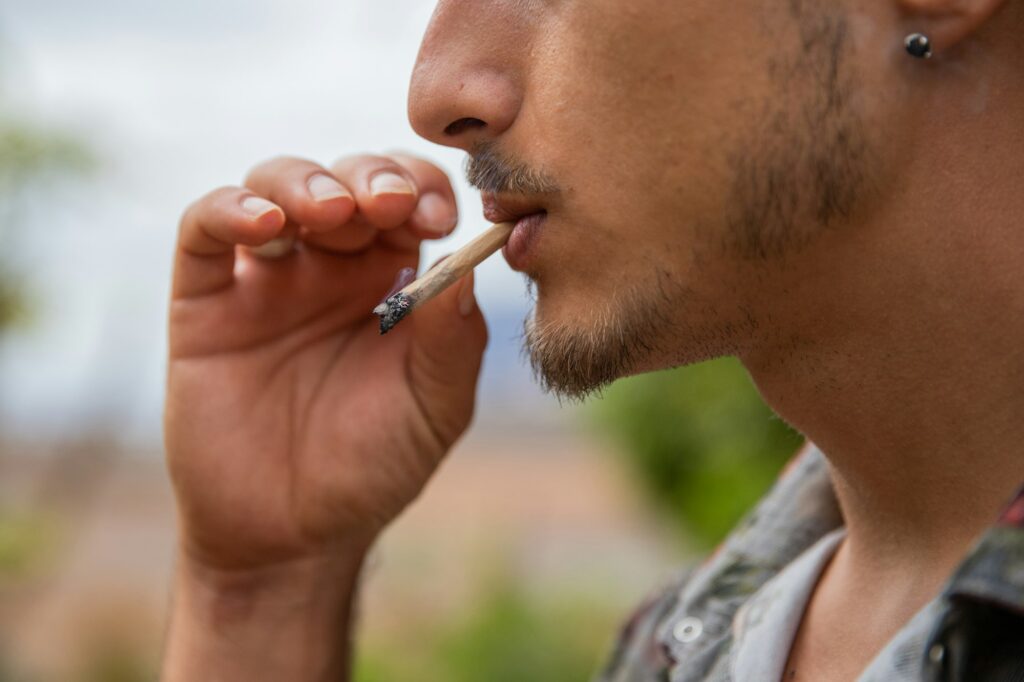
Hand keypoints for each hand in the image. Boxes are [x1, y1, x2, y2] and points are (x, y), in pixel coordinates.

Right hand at [165, 154, 486, 571]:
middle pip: (348, 178)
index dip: (424, 190)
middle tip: (387, 204)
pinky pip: (205, 231)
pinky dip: (229, 210)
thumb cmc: (374, 468)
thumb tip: (469, 264)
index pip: (410, 200)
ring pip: (276, 185)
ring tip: (330, 211)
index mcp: (393, 281)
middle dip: (371, 176)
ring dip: (304, 181)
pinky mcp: (207, 301)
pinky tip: (264, 226)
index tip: (440, 216)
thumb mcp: (434, 407)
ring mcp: (268, 279)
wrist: (294, 534)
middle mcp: (332, 267)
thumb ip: (453, 340)